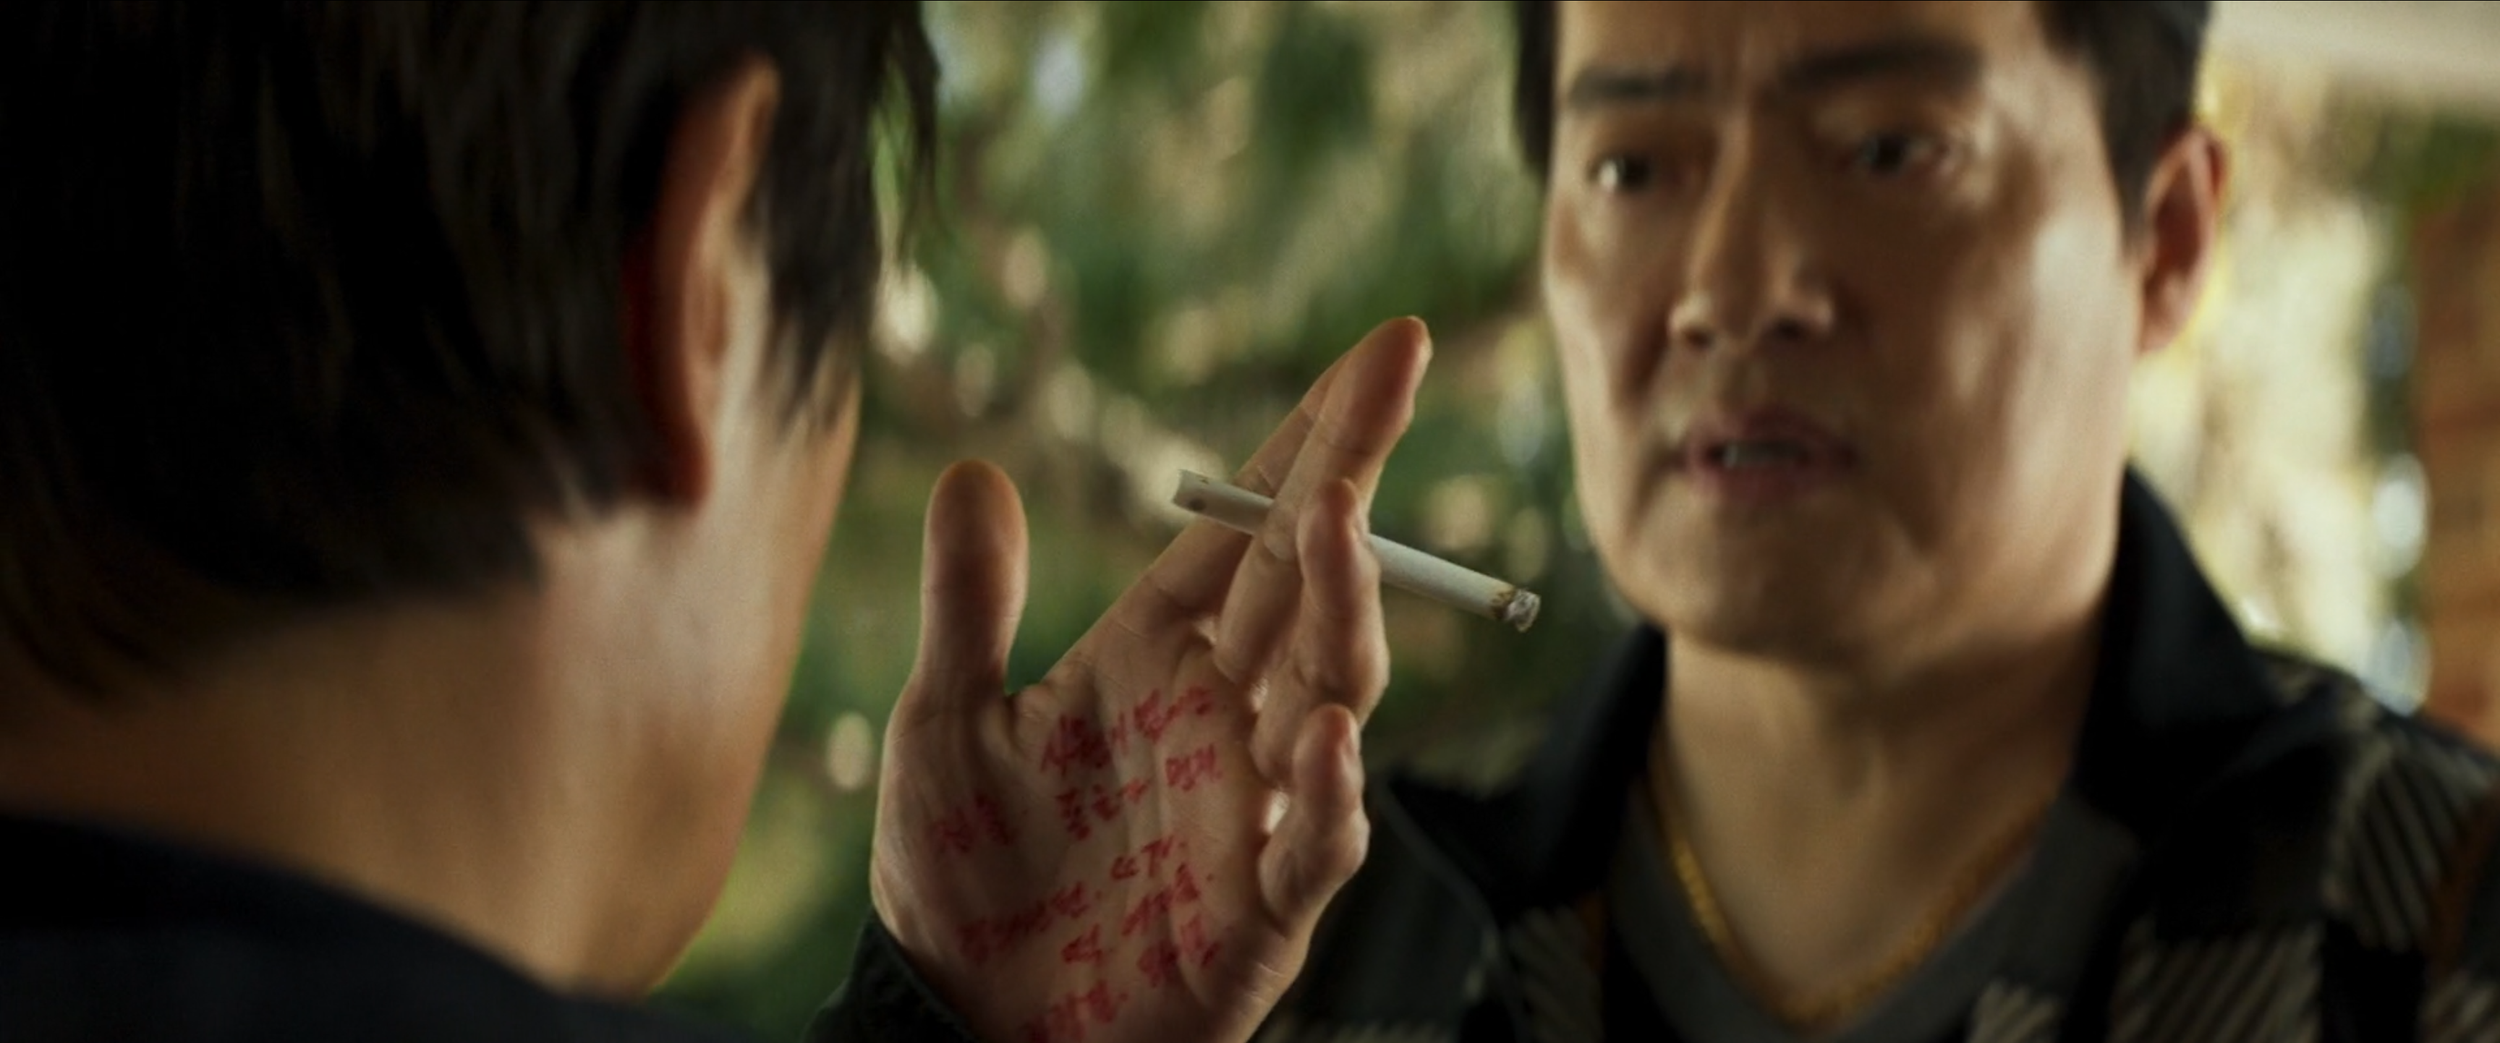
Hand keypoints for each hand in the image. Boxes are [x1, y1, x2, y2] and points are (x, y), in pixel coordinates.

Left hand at [869, 318, 1431, 1042]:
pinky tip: (1317, 735)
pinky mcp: (1264, 904)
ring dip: (1344, 606)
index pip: (1249, 527)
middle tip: (1394, 373)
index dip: (1313, 439)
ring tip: (1335, 527)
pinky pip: (1316, 837)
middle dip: (1352, 474)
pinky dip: (1326, 789)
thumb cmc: (961, 880)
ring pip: (1331, 683)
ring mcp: (1253, 802)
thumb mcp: (942, 726)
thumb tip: (970, 473)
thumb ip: (967, 606)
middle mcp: (1221, 711)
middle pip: (1309, 576)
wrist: (967, 1028)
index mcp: (1154, 653)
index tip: (1378, 348)